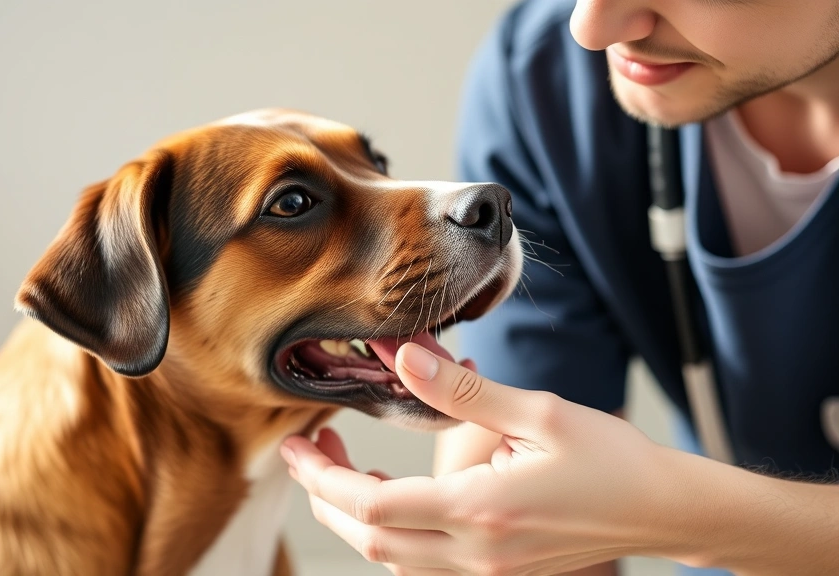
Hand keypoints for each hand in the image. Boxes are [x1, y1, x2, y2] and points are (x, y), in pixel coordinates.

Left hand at [280, 342, 676, 575]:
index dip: (323, 477)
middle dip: (325, 496)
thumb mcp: (539, 412)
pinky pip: (420, 563)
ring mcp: (485, 572)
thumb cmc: (612, 460)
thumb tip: (404, 357)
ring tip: (342, 463)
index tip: (297, 443)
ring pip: (390, 558)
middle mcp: (476, 554)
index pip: (373, 507)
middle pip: (369, 541)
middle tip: (307, 448)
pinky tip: (389, 493)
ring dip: (355, 515)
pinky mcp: (494, 573)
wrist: (662, 510)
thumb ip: (462, 391)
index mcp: (482, 511)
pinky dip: (390, 531)